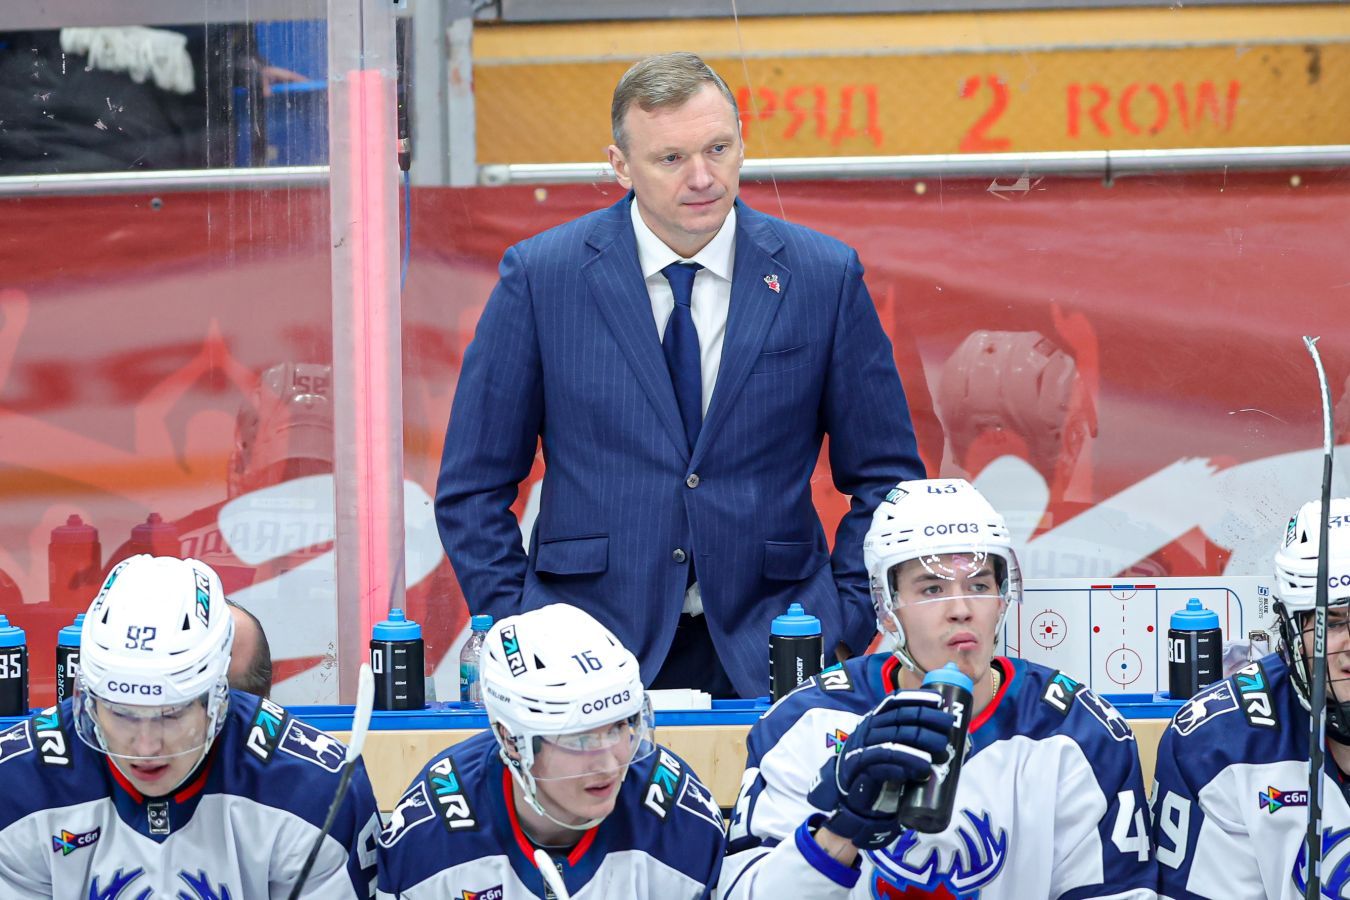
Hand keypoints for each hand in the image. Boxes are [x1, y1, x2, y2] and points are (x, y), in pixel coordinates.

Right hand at [807, 690, 953, 849]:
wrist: (854, 797)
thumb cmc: (882, 771)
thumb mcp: (897, 749)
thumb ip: (918, 742)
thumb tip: (960, 741)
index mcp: (877, 720)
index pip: (895, 701)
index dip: (917, 698)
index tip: (940, 701)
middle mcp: (869, 729)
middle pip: (900, 718)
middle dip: (927, 719)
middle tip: (949, 727)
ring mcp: (863, 747)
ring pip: (894, 739)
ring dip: (919, 745)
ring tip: (940, 753)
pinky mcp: (861, 768)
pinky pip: (883, 763)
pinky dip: (903, 764)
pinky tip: (919, 770)